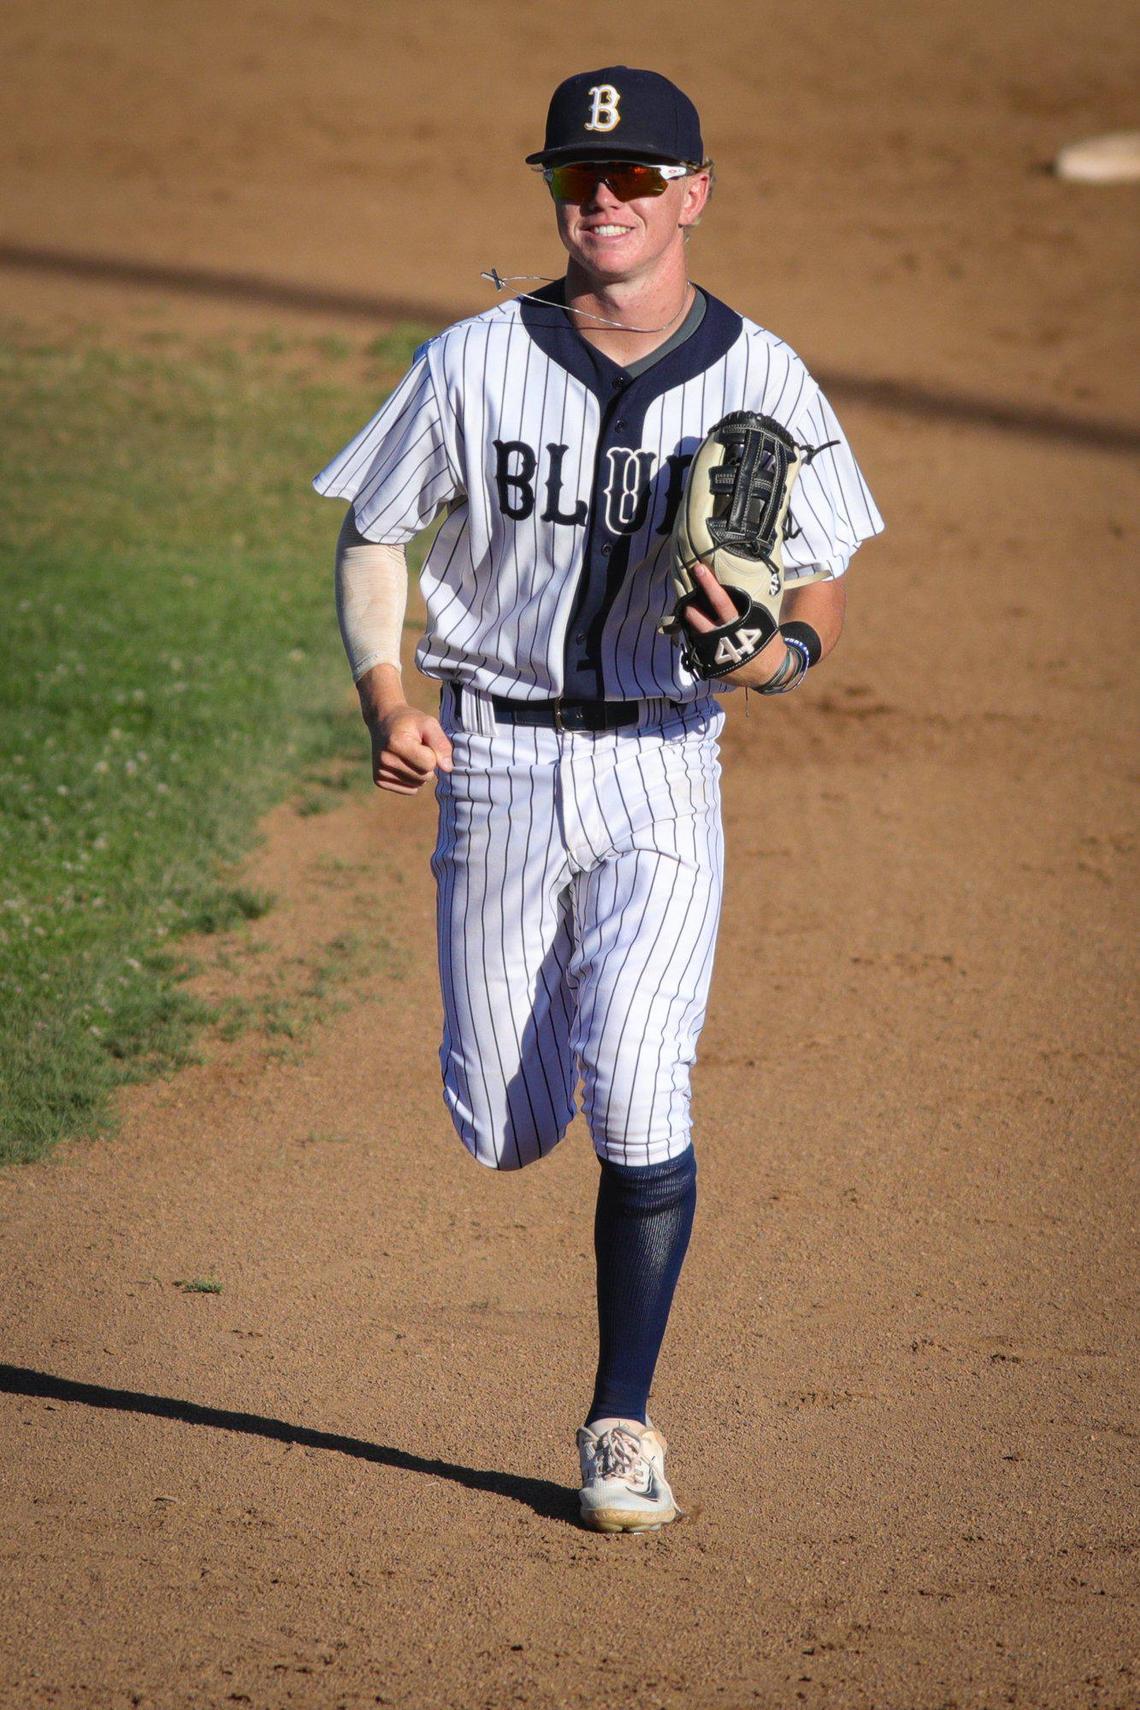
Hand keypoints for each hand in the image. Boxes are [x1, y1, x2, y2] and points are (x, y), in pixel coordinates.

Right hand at [368, 703, 453, 794]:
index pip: (429, 763)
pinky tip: (403, 764)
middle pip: (425, 776)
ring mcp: (380, 772)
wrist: (383, 721)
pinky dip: (412, 780)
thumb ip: (441, 744)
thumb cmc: (410, 722)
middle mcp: (386, 760)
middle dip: (427, 764)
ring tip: (409, 755)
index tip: (424, 742)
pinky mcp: (379, 780)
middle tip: (416, 748)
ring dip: (419, 772)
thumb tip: (447, 768)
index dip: (433, 753)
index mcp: (397, 743)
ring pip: (418, 785)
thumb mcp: (429, 724)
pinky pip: (409, 790)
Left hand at [681, 562, 786, 687]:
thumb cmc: (766, 641)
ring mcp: (716, 654)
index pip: (721, 601)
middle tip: (687, 598)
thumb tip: (732, 588)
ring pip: (696, 634)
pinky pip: (698, 649)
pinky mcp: (712, 666)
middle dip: (691, 608)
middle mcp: (725, 638)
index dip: (709, 584)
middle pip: (701, 619)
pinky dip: (695, 638)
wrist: (769, 672)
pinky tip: (696, 631)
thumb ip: (745, 609)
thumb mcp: (761, 622)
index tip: (698, 569)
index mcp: (740, 624)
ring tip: (689, 613)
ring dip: (691, 623)